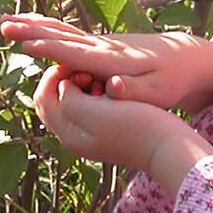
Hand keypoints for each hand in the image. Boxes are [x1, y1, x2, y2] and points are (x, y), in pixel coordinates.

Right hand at [0, 14, 212, 110]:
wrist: (191, 58)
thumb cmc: (175, 80)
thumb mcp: (159, 92)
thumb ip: (134, 90)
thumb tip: (112, 86)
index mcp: (113, 59)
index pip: (75, 53)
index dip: (49, 48)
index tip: (24, 43)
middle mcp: (104, 46)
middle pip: (62, 35)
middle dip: (32, 30)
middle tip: (2, 24)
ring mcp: (103, 43)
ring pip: (62, 32)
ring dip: (34, 26)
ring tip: (7, 21)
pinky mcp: (104, 46)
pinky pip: (69, 36)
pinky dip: (49, 30)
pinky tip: (36, 28)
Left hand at [31, 62, 188, 170]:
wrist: (169, 146)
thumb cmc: (137, 127)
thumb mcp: (96, 111)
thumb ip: (69, 99)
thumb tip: (62, 87)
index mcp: (68, 134)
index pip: (43, 97)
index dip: (55, 75)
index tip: (77, 65)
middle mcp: (74, 137)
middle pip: (54, 100)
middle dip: (65, 80)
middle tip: (88, 72)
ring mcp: (90, 135)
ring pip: (71, 101)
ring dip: (81, 85)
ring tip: (101, 80)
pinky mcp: (106, 131)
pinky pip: (89, 106)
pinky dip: (94, 92)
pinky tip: (111, 87)